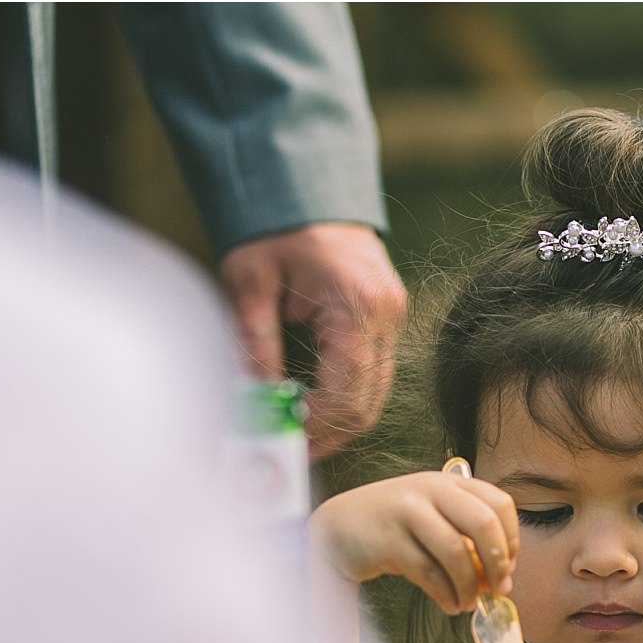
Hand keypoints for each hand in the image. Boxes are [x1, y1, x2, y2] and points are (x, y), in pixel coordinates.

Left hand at [221, 222, 407, 459]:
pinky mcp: (386, 319)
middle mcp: (384, 314)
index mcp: (356, 303)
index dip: (316, 425)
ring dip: (340, 422)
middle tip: (290, 451)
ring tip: (300, 437)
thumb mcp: (249, 283)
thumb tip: (255, 401)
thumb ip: (254, 343)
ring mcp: (392, 317)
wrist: (308, 190)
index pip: (345, 389)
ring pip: (376, 394)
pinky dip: (347, 399)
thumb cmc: (276, 230)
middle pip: (368, 401)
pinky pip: (374, 375)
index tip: (283, 442)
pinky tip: (316, 410)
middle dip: (329, 434)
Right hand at [309, 471, 517, 614]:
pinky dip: (445, 594)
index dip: (511, 540)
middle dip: (498, 562)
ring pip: (456, 552)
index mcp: (450, 483)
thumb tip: (502, 578)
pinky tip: (449, 605)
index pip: (499, 505)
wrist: (339, 528)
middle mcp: (431, 489)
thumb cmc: (396, 527)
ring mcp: (407, 511)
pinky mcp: (388, 539)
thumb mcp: (434, 517)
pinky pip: (429, 572)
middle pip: (483, 523)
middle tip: (498, 588)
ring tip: (468, 604)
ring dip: (469, 586)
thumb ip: (466, 536)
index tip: (508, 568)